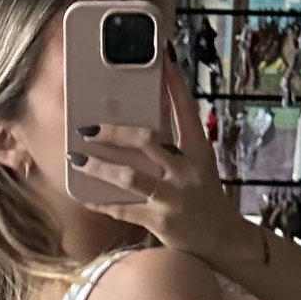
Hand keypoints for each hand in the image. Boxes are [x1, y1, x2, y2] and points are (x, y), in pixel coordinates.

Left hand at [69, 52, 251, 270]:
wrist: (223, 240)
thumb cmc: (206, 198)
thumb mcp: (199, 167)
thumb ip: (176, 148)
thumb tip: (141, 126)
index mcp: (199, 151)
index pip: (186, 111)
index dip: (174, 85)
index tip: (163, 58)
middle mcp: (187, 171)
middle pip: (147, 140)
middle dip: (114, 132)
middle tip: (88, 127)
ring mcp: (173, 198)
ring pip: (130, 177)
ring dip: (100, 167)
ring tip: (77, 158)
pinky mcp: (161, 222)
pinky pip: (124, 210)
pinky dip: (103, 203)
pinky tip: (86, 197)